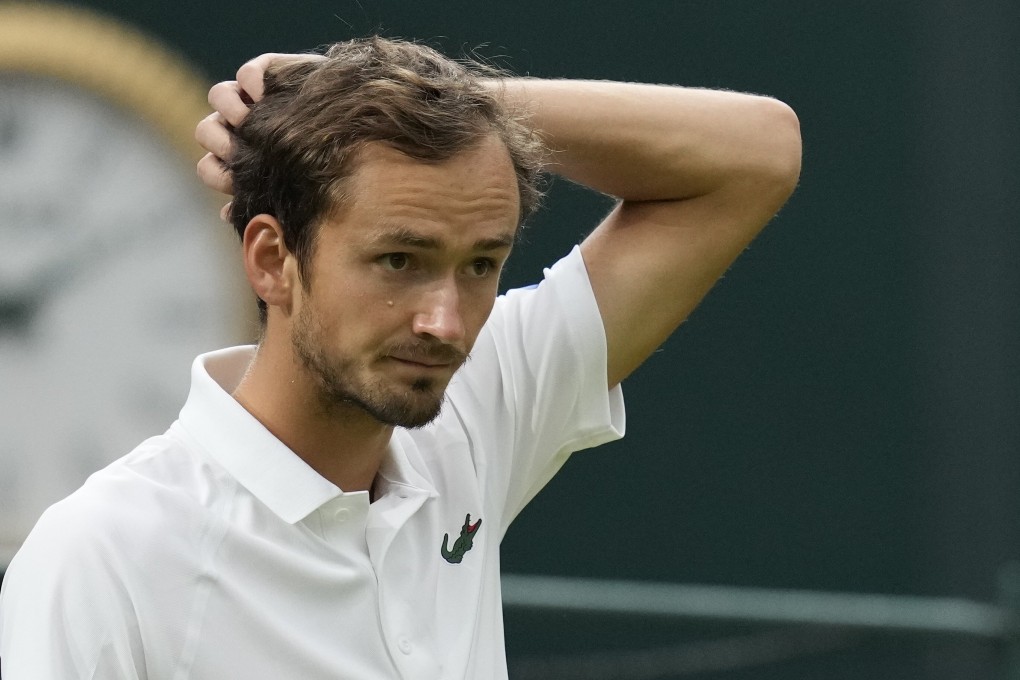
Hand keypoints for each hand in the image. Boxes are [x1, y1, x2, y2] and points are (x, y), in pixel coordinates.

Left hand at [195, 52, 323, 217]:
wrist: (360, 124)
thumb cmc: (324, 163)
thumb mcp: (296, 188)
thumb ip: (265, 203)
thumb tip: (228, 214)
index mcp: (239, 156)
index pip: (210, 167)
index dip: (217, 174)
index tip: (234, 183)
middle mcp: (239, 126)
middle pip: (207, 130)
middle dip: (218, 142)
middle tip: (238, 151)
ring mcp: (251, 96)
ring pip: (219, 96)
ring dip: (228, 110)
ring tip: (246, 120)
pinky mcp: (270, 72)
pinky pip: (248, 73)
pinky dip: (250, 81)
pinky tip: (263, 95)